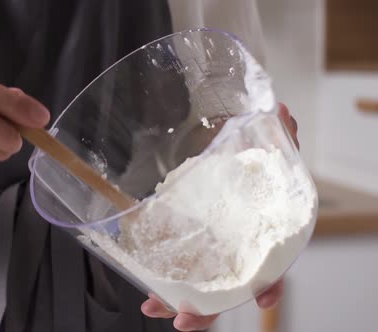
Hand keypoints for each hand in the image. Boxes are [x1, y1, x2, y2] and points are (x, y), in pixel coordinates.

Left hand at [140, 104, 297, 330]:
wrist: (224, 152)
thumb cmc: (249, 157)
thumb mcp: (265, 145)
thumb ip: (277, 135)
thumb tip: (279, 111)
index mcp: (258, 233)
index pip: (271, 264)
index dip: (269, 284)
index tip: (262, 299)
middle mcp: (233, 249)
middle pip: (225, 288)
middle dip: (207, 310)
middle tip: (185, 320)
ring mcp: (207, 249)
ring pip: (196, 286)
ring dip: (175, 301)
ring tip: (152, 306)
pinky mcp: (184, 242)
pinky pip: (173, 267)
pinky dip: (160, 281)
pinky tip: (144, 288)